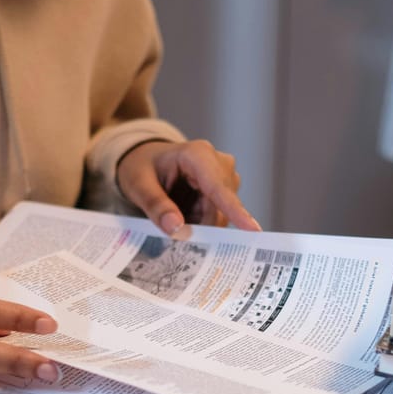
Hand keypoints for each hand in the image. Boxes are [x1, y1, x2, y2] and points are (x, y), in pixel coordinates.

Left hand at [116, 139, 261, 234]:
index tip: (253, 230)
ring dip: (197, 225)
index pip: (218, 187)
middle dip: (199, 226)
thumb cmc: (142, 167)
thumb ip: (156, 206)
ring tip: (173, 219)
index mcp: (198, 154)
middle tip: (175, 238)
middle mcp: (219, 163)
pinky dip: (199, 223)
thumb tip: (177, 229)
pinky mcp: (224, 191)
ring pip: (220, 216)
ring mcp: (225, 178)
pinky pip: (217, 217)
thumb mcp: (138, 185)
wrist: (146, 161)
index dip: (235, 211)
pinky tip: (183, 218)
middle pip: (220, 208)